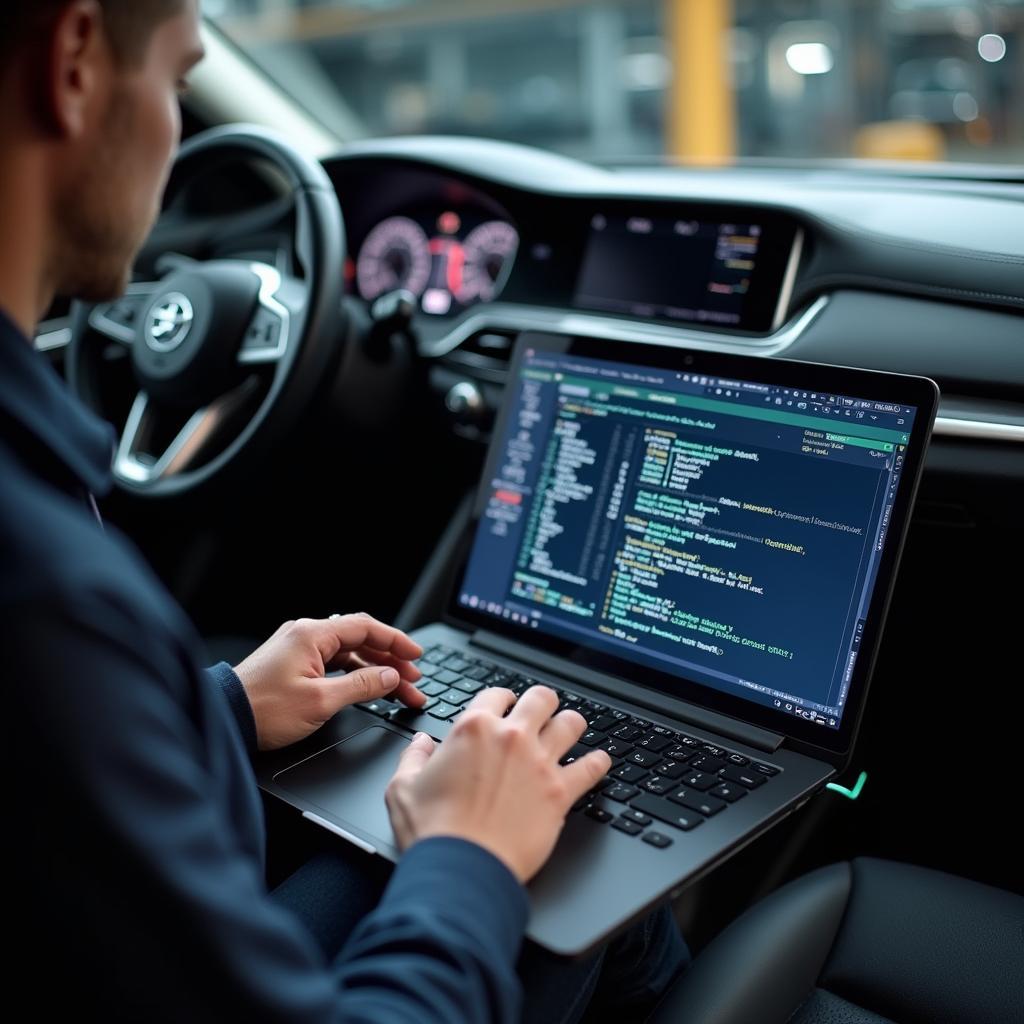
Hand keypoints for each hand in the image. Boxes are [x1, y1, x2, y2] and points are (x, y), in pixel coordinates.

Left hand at [233, 613, 425, 750]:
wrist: (225, 720)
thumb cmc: (264, 709)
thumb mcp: (321, 700)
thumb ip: (361, 685)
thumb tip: (390, 676)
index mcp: (313, 634)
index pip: (366, 628)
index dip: (396, 641)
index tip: (416, 656)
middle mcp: (306, 635)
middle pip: (361, 640)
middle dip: (391, 660)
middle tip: (413, 680)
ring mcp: (299, 649)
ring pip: (349, 654)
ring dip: (375, 670)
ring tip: (399, 689)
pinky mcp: (294, 665)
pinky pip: (334, 663)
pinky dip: (355, 675)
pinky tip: (370, 688)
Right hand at [385, 685, 611, 883]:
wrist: (461, 868)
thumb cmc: (432, 831)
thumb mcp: (402, 787)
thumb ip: (413, 758)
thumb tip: (421, 744)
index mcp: (473, 729)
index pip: (496, 694)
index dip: (501, 700)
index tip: (504, 708)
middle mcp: (510, 738)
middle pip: (542, 698)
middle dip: (541, 704)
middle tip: (540, 714)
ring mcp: (539, 763)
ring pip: (571, 723)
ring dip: (571, 725)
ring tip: (569, 731)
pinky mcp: (560, 792)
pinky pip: (592, 767)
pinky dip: (598, 762)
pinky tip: (598, 762)